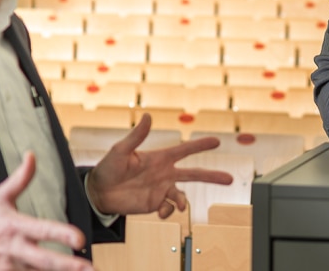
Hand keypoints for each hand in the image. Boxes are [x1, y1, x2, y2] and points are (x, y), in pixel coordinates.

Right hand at [0, 152, 91, 270]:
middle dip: (67, 266)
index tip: (79, 240)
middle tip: (88, 268)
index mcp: (16, 226)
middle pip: (44, 260)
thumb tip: (31, 156)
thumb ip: (20, 178)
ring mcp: (11, 267)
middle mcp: (15, 249)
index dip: (61, 235)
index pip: (42, 230)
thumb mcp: (0, 197)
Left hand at [86, 113, 234, 215]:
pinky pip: (169, 209)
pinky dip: (168, 211)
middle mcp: (164, 173)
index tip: (217, 141)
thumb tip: (148, 116)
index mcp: (160, 158)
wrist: (98, 194)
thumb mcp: (121, 150)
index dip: (200, 146)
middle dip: (212, 177)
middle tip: (230, 179)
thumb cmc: (107, 168)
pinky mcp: (154, 204)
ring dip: (184, 202)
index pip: (184, 150)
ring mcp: (161, 190)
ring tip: (181, 207)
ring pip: (183, 196)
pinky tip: (159, 212)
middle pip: (194, 174)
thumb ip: (137, 136)